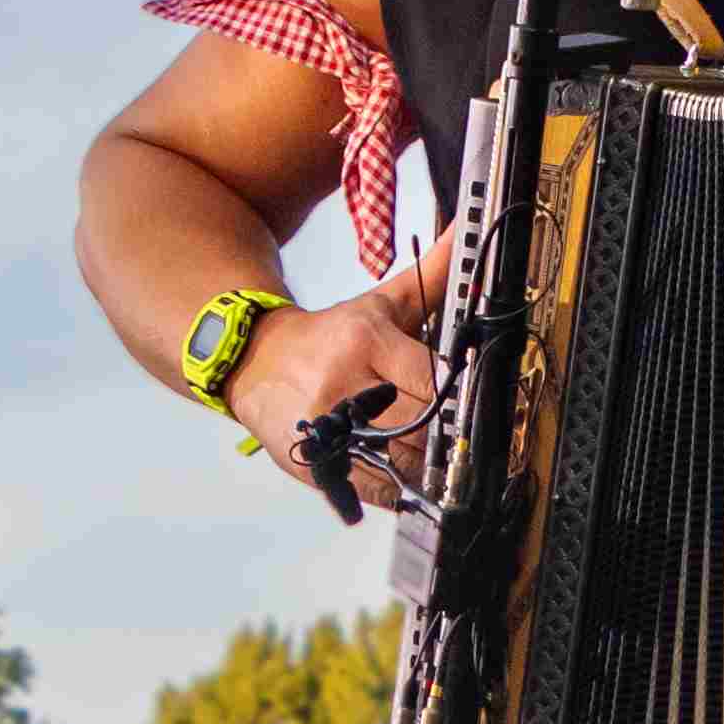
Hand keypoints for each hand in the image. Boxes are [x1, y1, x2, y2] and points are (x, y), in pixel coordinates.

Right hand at [208, 232, 444, 502]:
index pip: (431, 379)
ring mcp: (325, 428)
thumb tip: (468, 234)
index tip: (464, 404)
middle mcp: (344, 384)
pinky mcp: (313, 462)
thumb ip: (431, 275)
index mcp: (365, 342)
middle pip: (420, 425)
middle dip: (440, 433)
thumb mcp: (379, 304)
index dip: (454, 397)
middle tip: (448, 433)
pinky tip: (395, 472)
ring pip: (399, 463)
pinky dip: (391, 487)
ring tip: (423, 453)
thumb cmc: (328, 337)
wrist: (255, 361)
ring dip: (421, 464)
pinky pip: (371, 489)